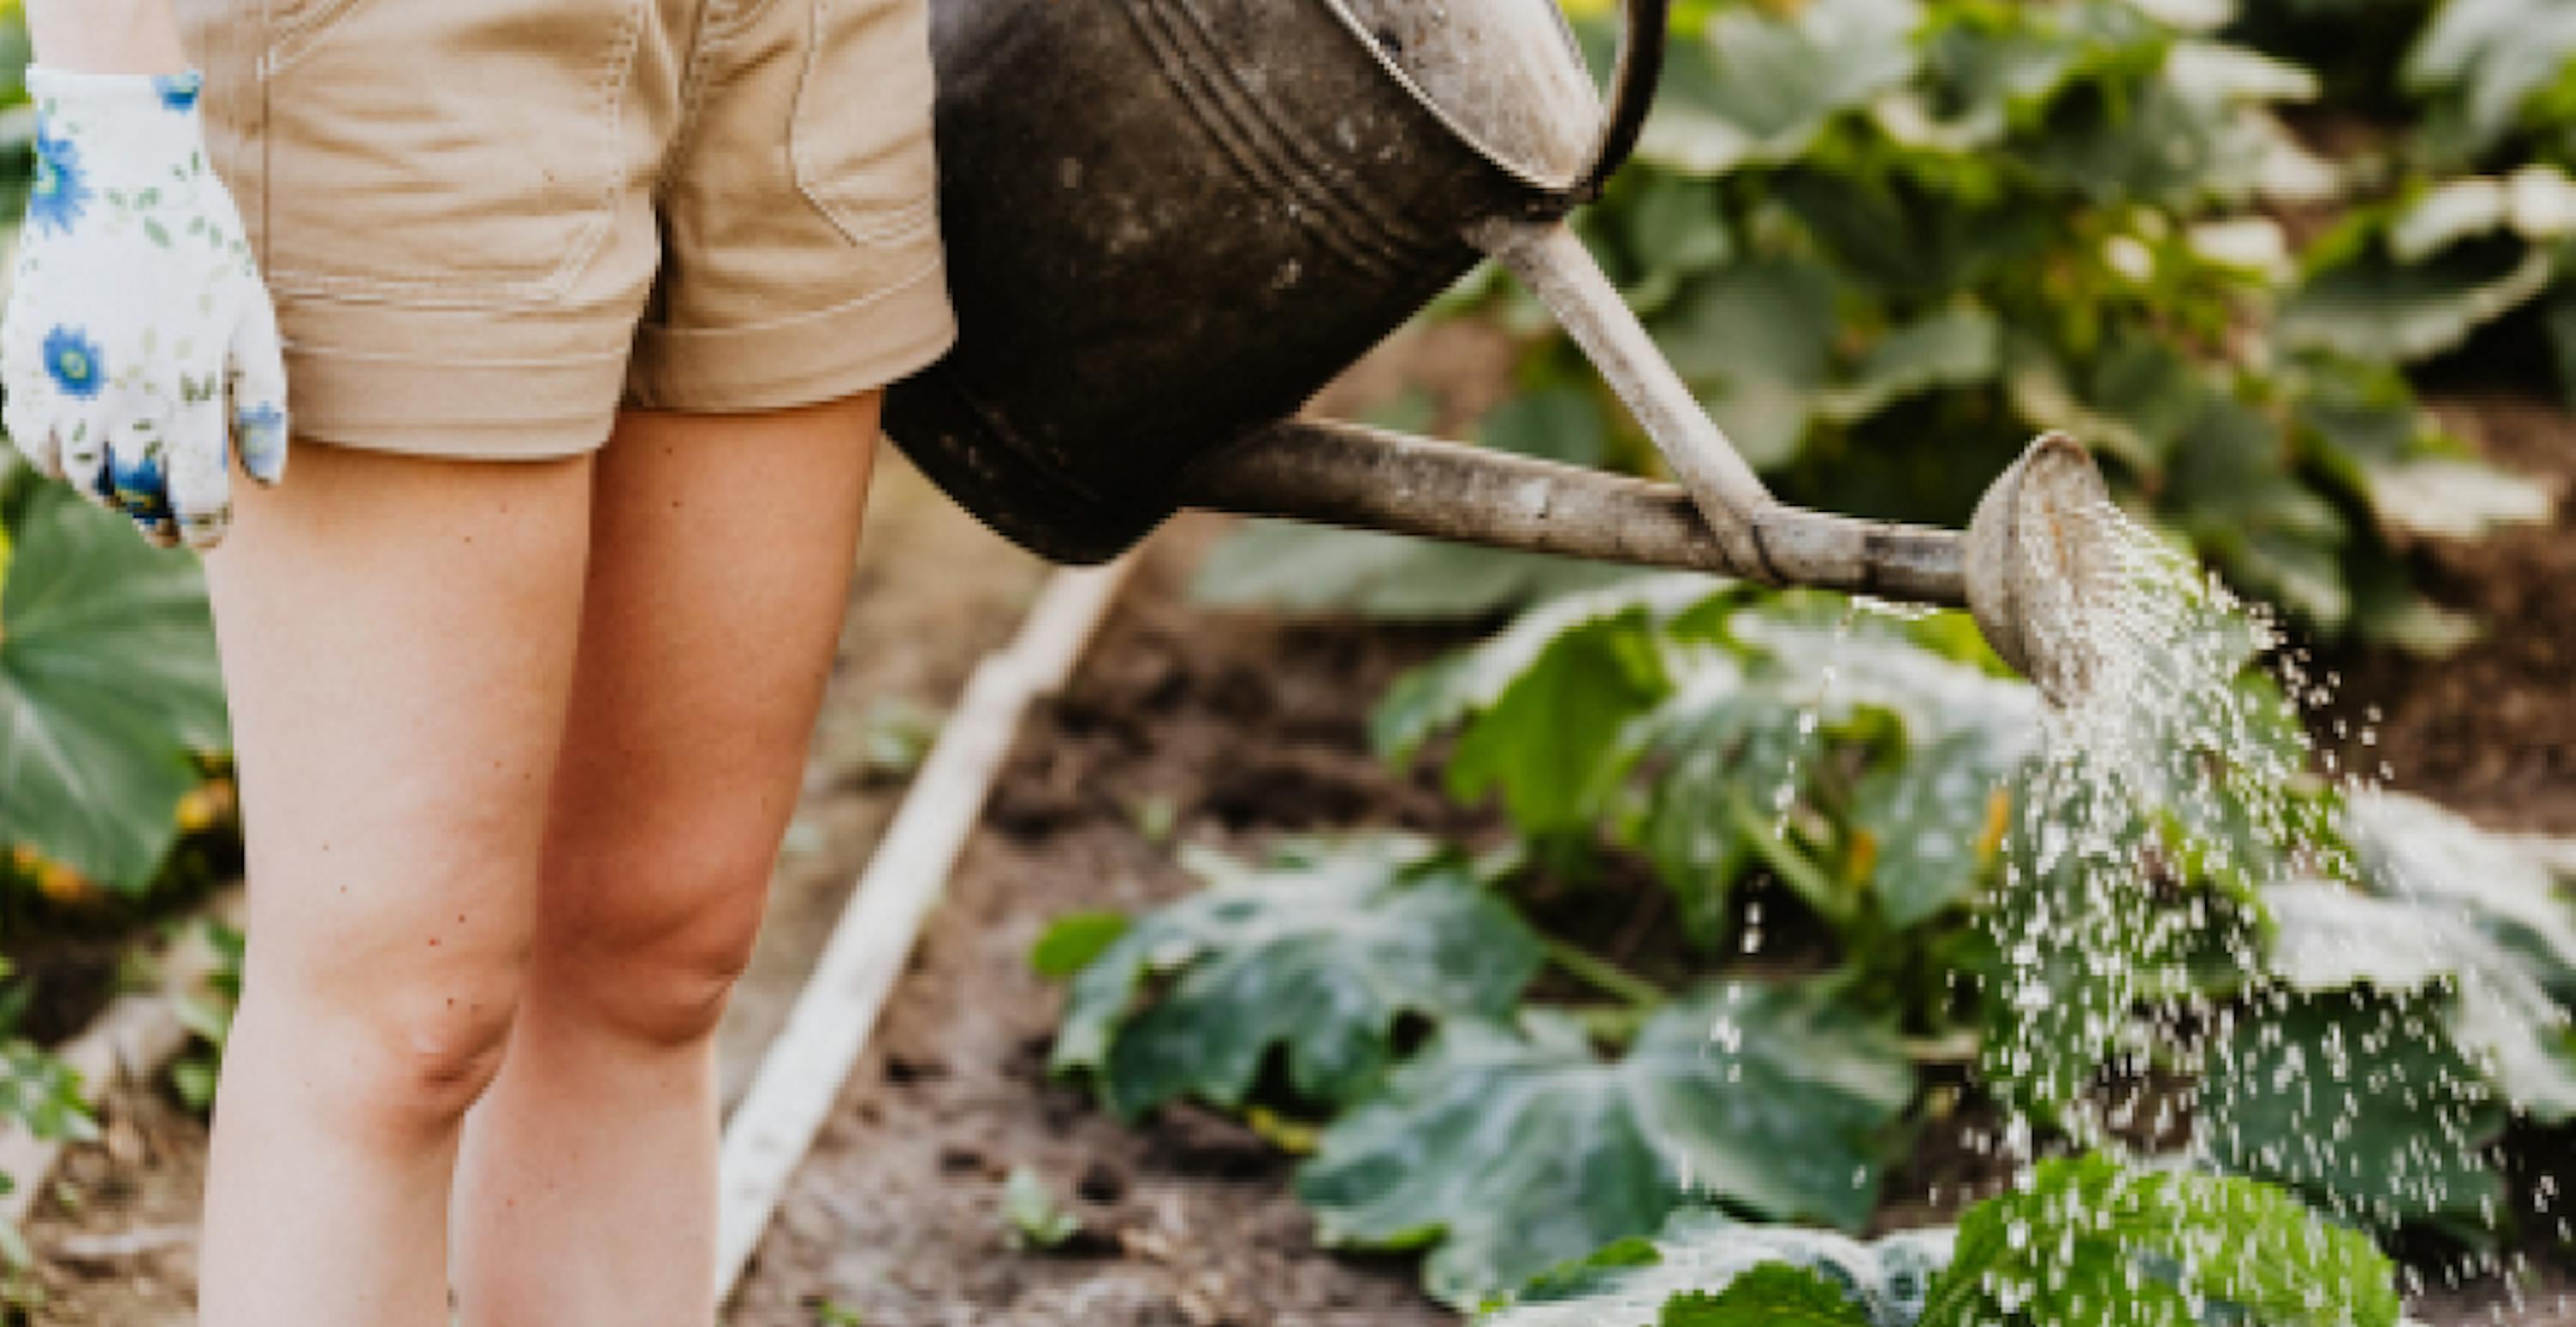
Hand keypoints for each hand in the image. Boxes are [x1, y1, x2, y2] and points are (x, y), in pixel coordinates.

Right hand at [2, 66, 287, 549]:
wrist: (117, 170)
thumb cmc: (200, 243)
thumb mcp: (251, 319)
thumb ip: (262, 405)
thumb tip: (266, 480)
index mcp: (186, 388)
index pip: (193, 493)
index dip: (204, 526)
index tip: (210, 536)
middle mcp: (119, 392)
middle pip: (134, 492)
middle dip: (156, 519)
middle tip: (169, 528)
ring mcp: (63, 375)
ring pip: (79, 473)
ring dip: (107, 491)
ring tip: (130, 490)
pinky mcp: (19, 354)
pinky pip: (30, 434)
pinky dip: (55, 456)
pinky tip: (81, 451)